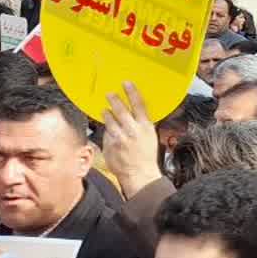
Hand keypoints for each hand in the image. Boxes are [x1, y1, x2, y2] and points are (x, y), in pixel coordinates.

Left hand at [103, 82, 162, 199]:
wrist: (139, 173)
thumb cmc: (146, 156)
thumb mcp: (150, 136)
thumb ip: (142, 124)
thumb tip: (136, 114)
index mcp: (145, 126)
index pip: (139, 104)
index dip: (132, 92)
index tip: (126, 83)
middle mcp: (132, 130)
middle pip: (121, 110)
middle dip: (114, 99)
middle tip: (109, 93)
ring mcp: (120, 137)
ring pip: (110, 120)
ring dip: (107, 113)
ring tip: (106, 110)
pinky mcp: (110, 144)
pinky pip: (106, 132)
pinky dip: (106, 129)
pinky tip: (107, 128)